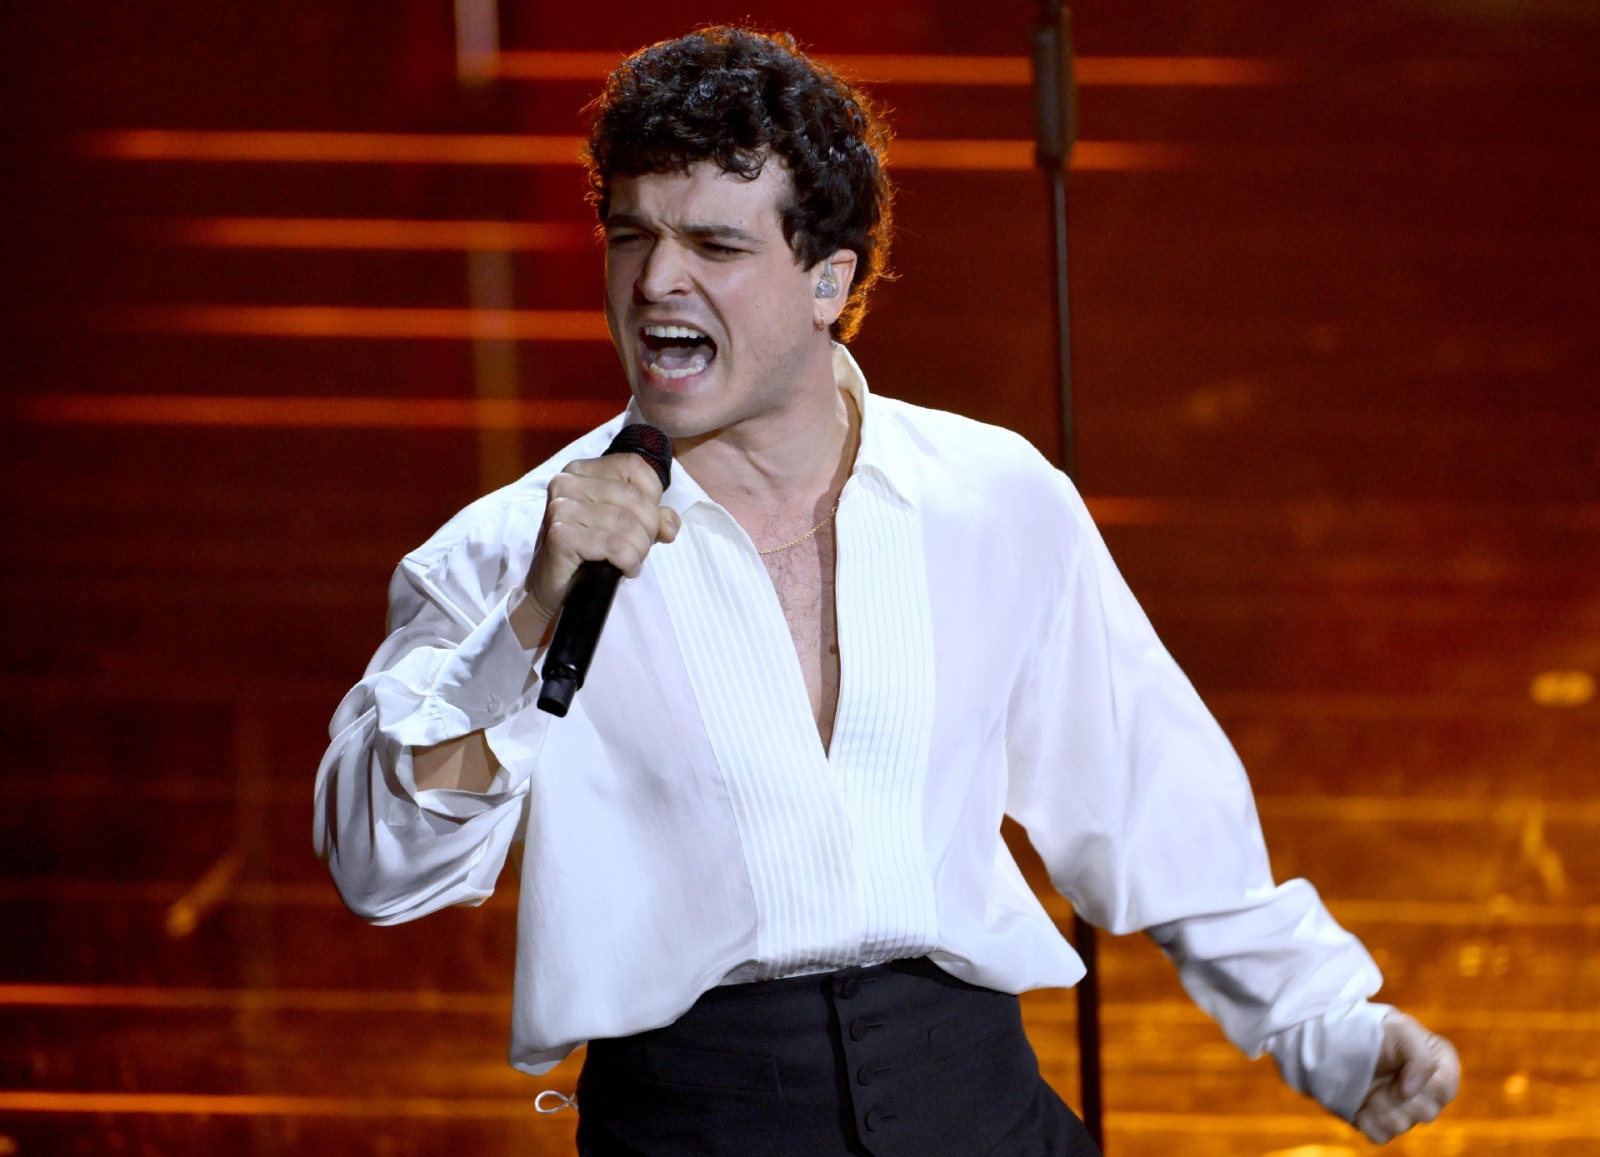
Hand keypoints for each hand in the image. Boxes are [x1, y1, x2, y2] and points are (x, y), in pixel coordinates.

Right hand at [515, 453, 680, 643]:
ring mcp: (561, 507)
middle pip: (635, 497)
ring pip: (627, 523)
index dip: (654, 496)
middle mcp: (567, 482)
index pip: (635, 466)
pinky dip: (628, 561)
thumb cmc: (588, 553)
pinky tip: (624, 569)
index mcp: (582, 470)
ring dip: (639, 549)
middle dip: (648, 529)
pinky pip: (613, 545)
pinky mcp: (561, 535)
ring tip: (631, 561)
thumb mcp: (625, 528)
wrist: (551, 588)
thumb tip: (670, 526)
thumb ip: (653, 518)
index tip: (648, 522)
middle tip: (640, 550)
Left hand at [1353, 1010, 1458, 1143]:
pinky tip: (1360, 1102)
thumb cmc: (1376, 1030)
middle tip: (1382, 1076)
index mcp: (1440, 1067)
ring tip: (1369, 1086)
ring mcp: (1405, 1112)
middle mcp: (1427, 1093)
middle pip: (1426, 1113)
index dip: (1421, 1082)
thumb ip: (1420, 1056)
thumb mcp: (1401, 1029)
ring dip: (1379, 1105)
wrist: (1339, 1038)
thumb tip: (1411, 1092)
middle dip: (1397, 1093)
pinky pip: (1380, 1135)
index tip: (1398, 1068)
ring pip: (1401, 1125)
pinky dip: (1366, 1119)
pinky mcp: (1382, 1124)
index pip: (1445, 1089)